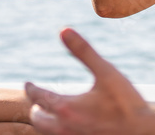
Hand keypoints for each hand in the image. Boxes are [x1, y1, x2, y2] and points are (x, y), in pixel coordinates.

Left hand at [26, 28, 154, 134]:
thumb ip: (83, 51)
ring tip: (49, 115)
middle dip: (36, 109)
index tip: (28, 84)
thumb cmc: (127, 103)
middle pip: (38, 120)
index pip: (38, 97)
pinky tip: (69, 126)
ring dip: (45, 123)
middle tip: (37, 101)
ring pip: (48, 133)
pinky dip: (58, 132)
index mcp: (65, 108)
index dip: (31, 89)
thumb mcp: (106, 72)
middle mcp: (64, 128)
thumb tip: (64, 30)